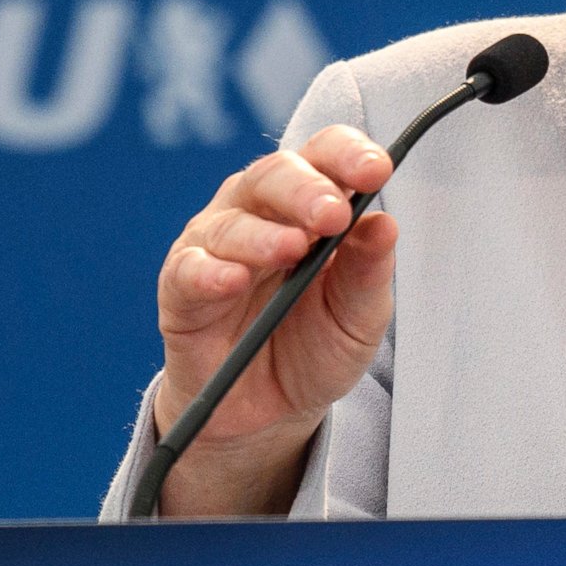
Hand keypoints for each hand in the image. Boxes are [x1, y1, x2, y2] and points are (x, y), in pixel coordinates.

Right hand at [152, 127, 396, 514]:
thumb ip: (369, 271)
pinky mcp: (180, 288)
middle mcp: (258, 212)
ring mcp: (214, 246)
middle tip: (333, 215)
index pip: (324, 157)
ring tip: (292, 249)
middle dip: (307, 190)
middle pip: (273, 176)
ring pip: (231, 222)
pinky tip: (231, 278)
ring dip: (264, 234)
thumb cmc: (316, 345)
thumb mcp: (358, 314)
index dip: (348, 155)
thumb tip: (385, 223)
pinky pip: (188, 271)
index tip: (376, 169)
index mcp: (309, 204)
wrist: (273, 410)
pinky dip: (209, 272)